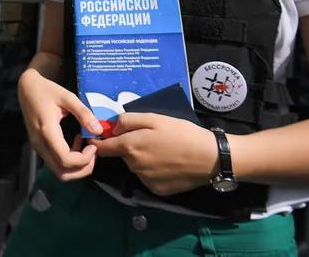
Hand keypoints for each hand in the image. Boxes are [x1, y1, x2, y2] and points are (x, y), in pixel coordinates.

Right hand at [18, 67, 101, 181]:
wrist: (27, 88)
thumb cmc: (47, 90)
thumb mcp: (67, 97)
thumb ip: (83, 113)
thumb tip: (98, 131)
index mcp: (47, 131)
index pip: (66, 160)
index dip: (84, 160)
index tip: (94, 146)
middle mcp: (40, 144)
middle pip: (62, 173)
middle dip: (82, 169)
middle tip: (93, 153)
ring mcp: (38, 147)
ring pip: (58, 171)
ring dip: (76, 167)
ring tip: (86, 150)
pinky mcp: (39, 146)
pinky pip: (55, 163)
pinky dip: (69, 161)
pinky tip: (76, 144)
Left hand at [91, 113, 218, 195]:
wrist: (209, 157)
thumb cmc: (181, 133)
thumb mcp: (155, 118)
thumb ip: (129, 121)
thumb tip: (111, 128)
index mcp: (129, 147)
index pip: (103, 148)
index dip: (99, 142)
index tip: (99, 138)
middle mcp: (133, 166)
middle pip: (123, 155)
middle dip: (130, 147)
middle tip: (151, 138)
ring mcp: (145, 180)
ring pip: (136, 166)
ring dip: (143, 159)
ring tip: (164, 150)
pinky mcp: (157, 190)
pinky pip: (149, 178)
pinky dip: (154, 171)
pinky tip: (169, 164)